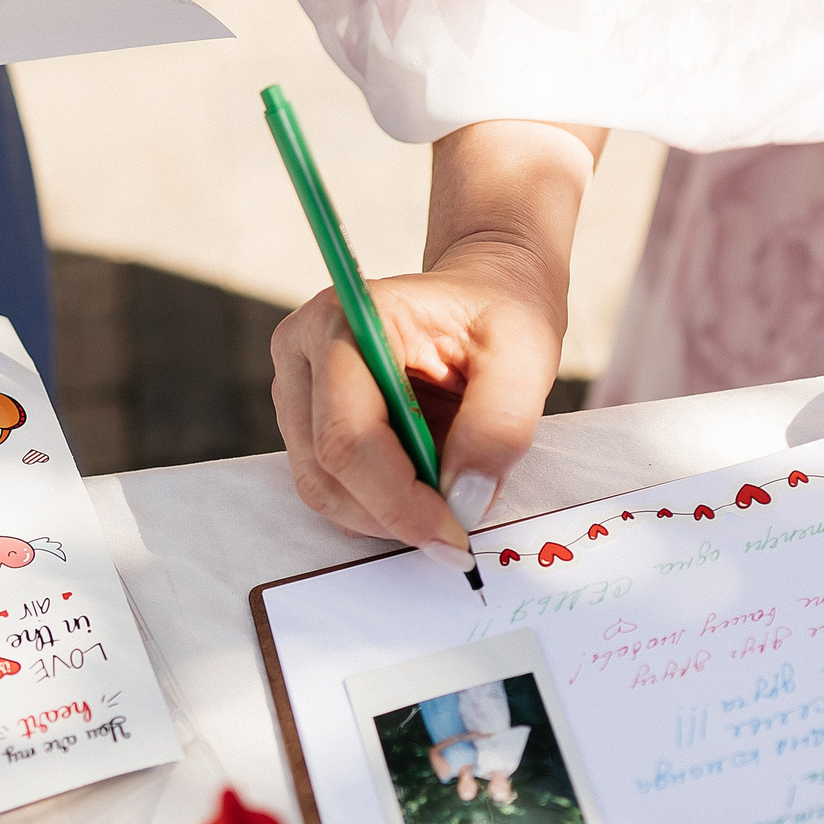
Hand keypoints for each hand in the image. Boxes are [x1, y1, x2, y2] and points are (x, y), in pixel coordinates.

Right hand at [272, 121, 604, 559]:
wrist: (485, 289)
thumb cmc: (503, 309)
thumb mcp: (526, 353)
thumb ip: (499, 425)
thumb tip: (463, 498)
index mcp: (346, 320)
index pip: (347, 436)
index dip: (398, 500)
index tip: (455, 534)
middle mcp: (302, 352)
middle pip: (325, 471)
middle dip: (394, 514)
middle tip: (459, 528)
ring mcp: (296, 388)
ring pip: (323, 489)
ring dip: (387, 514)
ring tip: (448, 491)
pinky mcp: (306, 420)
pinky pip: (332, 486)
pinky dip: (380, 504)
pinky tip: (425, 482)